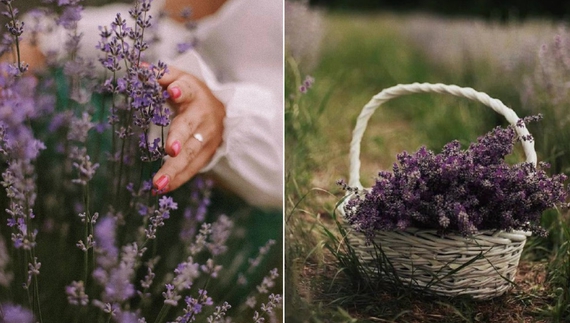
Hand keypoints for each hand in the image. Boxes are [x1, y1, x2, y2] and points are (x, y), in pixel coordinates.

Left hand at [152, 65, 224, 192]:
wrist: (223, 110)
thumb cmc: (191, 93)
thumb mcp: (180, 78)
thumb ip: (160, 75)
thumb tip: (138, 68)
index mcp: (193, 93)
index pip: (187, 89)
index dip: (180, 90)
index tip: (171, 90)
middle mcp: (202, 116)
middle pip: (189, 128)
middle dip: (179, 139)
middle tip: (170, 151)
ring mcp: (207, 137)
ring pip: (191, 154)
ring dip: (175, 170)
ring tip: (158, 184)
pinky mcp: (207, 154)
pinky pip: (192, 169)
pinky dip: (177, 179)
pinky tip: (162, 189)